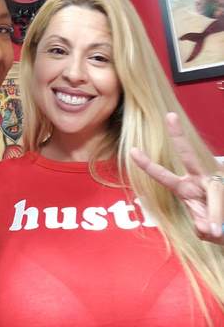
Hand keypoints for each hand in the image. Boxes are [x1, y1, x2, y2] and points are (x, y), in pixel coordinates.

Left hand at [130, 112, 222, 244]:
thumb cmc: (219, 226)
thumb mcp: (205, 230)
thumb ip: (202, 227)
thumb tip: (206, 228)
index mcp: (186, 188)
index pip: (163, 175)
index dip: (147, 165)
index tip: (132, 150)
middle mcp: (200, 178)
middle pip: (188, 154)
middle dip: (178, 136)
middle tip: (170, 115)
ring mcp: (216, 180)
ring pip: (216, 192)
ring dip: (216, 215)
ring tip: (217, 232)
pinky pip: (222, 211)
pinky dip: (223, 225)